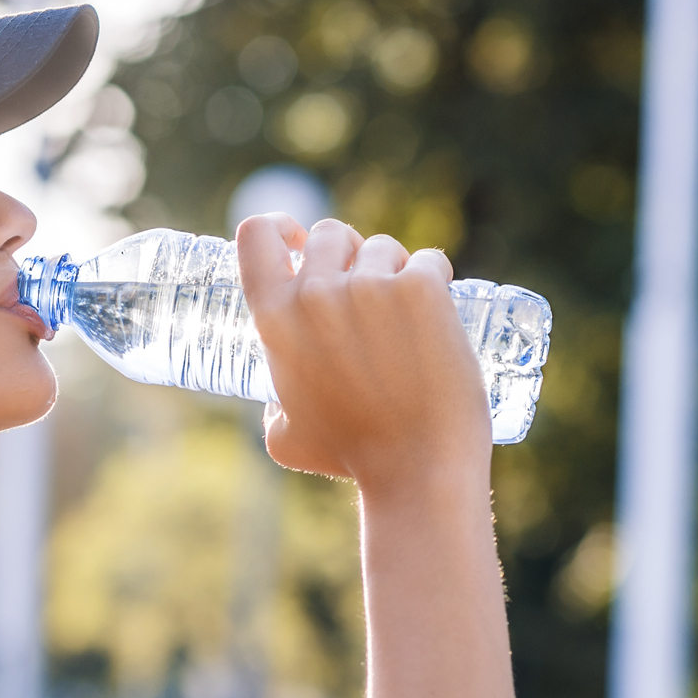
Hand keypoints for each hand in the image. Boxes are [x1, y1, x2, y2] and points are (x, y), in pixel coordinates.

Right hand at [235, 214, 490, 491]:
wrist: (418, 469)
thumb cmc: (353, 457)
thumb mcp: (286, 437)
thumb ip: (273, 407)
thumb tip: (277, 402)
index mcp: (275, 319)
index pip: (257, 235)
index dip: (278, 227)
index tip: (298, 241)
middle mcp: (316, 292)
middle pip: (330, 234)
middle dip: (349, 256)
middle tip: (371, 296)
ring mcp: (370, 286)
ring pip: (383, 247)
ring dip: (395, 270)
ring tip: (408, 320)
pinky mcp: (421, 288)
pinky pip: (429, 260)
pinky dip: (436, 278)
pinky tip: (440, 312)